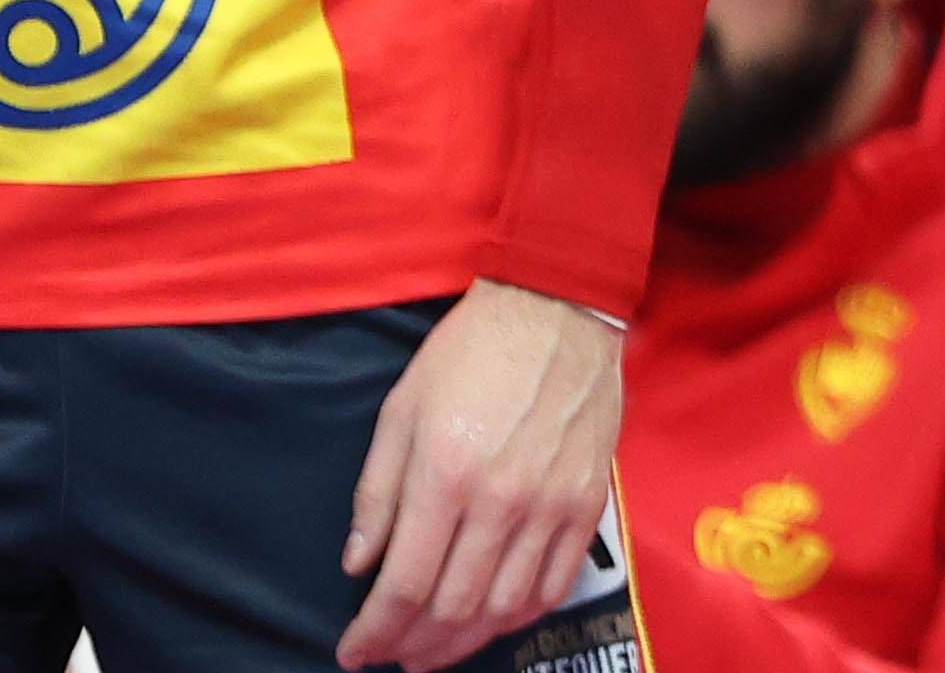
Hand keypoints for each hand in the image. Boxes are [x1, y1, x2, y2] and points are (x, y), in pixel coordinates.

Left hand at [337, 280, 624, 669]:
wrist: (559, 306)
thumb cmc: (471, 351)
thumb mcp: (401, 410)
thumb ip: (377, 493)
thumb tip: (360, 563)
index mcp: (446, 475)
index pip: (404, 585)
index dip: (374, 632)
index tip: (354, 650)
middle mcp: (502, 499)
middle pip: (453, 606)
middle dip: (412, 645)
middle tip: (391, 654)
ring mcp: (553, 502)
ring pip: (506, 605)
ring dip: (464, 641)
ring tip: (436, 649)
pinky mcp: (591, 498)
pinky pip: (558, 580)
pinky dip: (522, 613)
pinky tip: (495, 617)